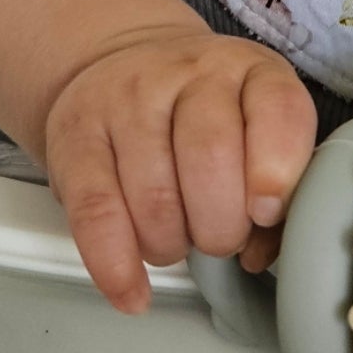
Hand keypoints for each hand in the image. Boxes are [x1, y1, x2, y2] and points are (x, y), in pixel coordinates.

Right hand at [43, 30, 317, 313]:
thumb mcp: (254, 122)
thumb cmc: (200, 109)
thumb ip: (278, 183)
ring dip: (172, 244)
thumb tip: (263, 251)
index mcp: (250, 69)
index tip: (268, 212)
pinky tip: (132, 290)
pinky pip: (95, 211)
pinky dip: (116, 263)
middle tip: (220, 235)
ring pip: (155, 196)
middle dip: (222, 225)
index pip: (278, 109)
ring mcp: (128, 102)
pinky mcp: (75, 138)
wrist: (117, 62)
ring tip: (176, 237)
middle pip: (211, 158)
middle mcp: (190, 74)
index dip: (278, 170)